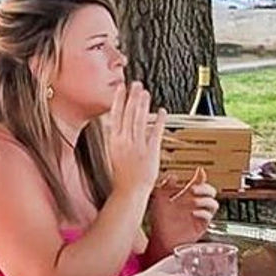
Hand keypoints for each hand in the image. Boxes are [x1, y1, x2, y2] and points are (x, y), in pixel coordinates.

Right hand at [102, 82, 166, 197]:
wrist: (129, 191)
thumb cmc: (122, 175)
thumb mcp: (113, 153)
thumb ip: (117, 137)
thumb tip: (117, 124)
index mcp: (114, 141)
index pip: (116, 115)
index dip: (118, 100)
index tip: (121, 88)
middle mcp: (125, 141)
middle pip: (129, 114)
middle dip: (132, 97)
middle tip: (136, 84)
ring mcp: (138, 145)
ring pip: (140, 120)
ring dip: (143, 104)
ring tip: (146, 93)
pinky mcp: (151, 151)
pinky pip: (156, 132)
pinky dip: (159, 120)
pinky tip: (162, 111)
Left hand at [150, 172, 217, 250]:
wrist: (160, 237)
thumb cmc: (161, 219)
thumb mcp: (160, 199)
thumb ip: (165, 186)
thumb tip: (173, 176)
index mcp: (188, 195)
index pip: (200, 183)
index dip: (201, 177)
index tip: (199, 172)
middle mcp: (197, 204)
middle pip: (211, 192)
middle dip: (205, 189)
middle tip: (193, 189)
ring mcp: (200, 215)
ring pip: (213, 204)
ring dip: (205, 201)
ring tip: (193, 202)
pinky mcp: (201, 226)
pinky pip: (208, 217)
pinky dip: (203, 213)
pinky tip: (193, 213)